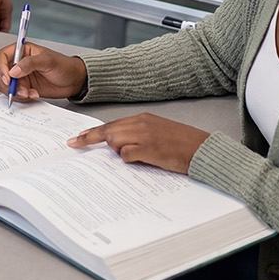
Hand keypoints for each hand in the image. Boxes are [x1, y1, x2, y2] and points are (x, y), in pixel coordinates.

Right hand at [0, 43, 85, 99]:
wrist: (74, 81)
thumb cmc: (64, 66)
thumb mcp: (48, 61)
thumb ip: (30, 63)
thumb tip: (14, 70)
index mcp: (21, 51)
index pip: (1, 57)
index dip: (1, 68)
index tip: (8, 78)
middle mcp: (18, 64)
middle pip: (0, 73)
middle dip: (8, 83)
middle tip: (20, 88)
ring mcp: (20, 77)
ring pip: (5, 86)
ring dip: (15, 92)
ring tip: (29, 92)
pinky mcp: (24, 88)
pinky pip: (15, 94)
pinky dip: (22, 97)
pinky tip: (34, 94)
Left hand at [66, 113, 208, 173]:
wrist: (202, 149)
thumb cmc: (182, 144)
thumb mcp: (158, 132)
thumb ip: (138, 135)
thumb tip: (118, 145)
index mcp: (143, 118)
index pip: (112, 124)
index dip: (93, 132)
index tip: (78, 137)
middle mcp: (141, 124)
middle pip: (108, 131)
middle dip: (92, 139)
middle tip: (76, 144)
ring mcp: (145, 136)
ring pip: (114, 141)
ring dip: (118, 151)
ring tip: (138, 155)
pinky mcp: (149, 149)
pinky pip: (126, 155)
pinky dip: (129, 159)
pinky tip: (144, 160)